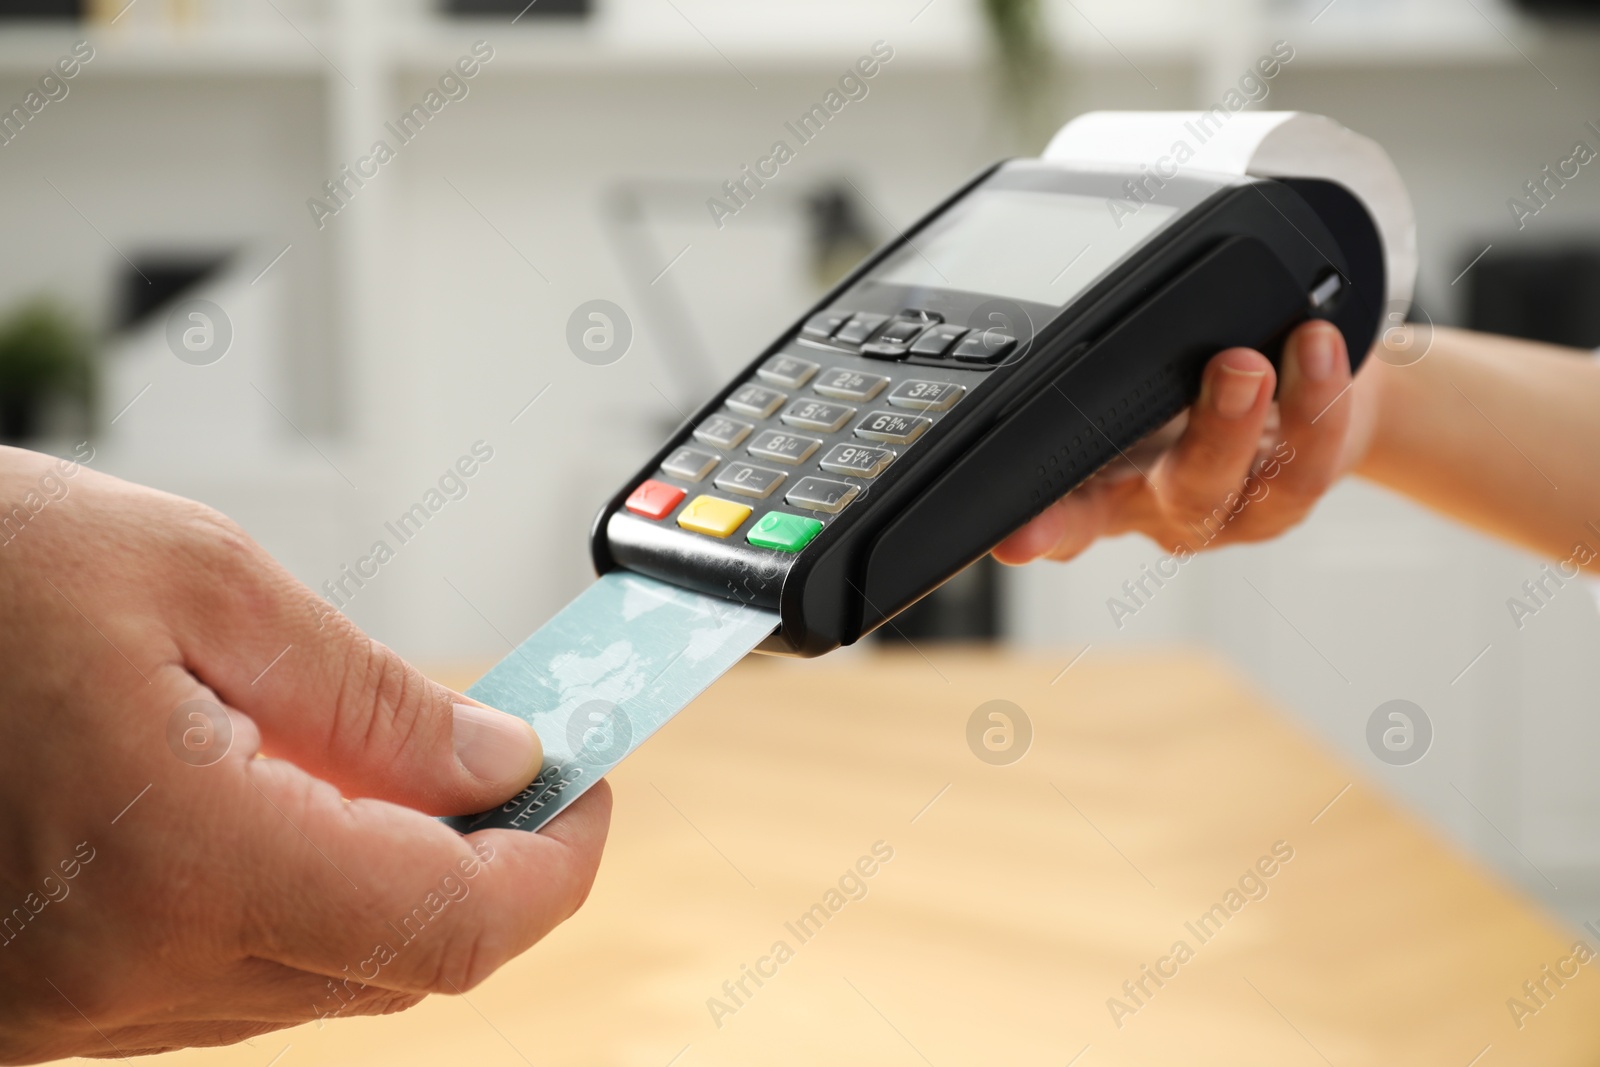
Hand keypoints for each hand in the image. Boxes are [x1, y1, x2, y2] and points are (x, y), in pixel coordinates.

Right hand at [0, 448, 609, 1062]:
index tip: (591, 792)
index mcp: (183, 866)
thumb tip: (496, 762)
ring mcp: (69, 1008)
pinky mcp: (37, 998)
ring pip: (313, 976)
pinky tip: (300, 805)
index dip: (553, 867)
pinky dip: (298, 899)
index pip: (450, 926)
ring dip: (394, 884)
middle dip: (487, 870)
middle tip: (521, 769)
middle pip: (395, 965)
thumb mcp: (201, 583)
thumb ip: (372, 695)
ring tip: (411, 770)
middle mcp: (124, 973)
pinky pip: (221, 975)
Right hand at [994, 319, 1377, 564]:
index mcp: (1102, 486)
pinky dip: (1319, 402)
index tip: (1017, 538)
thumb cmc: (1180, 389)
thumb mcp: (1126, 381)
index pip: (1061, 514)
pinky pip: (1309, 464)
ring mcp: (1229, 510)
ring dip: (1265, 415)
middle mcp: (1163, 508)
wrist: (1282, 407)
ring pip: (1253, 481)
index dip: (1035, 531)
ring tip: (1269, 353)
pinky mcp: (1288, 497)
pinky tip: (1317, 349)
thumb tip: (1074, 316)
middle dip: (1211, 436)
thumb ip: (1100, 376)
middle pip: (1181, 495)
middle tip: (1233, 366)